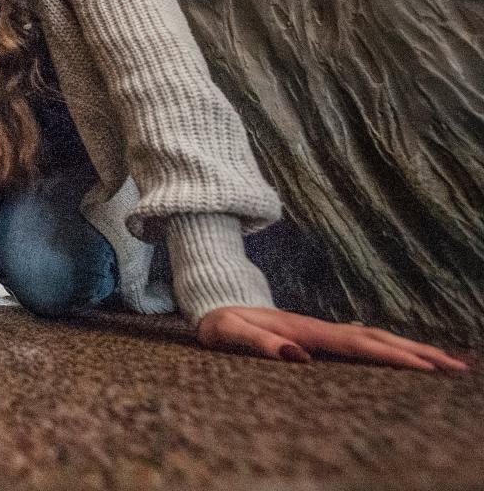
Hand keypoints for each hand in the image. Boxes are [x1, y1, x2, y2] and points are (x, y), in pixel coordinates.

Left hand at [198, 306, 468, 371]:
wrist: (213, 302)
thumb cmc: (219, 323)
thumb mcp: (229, 333)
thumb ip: (259, 343)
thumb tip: (298, 356)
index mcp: (303, 330)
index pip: (356, 345)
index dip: (391, 356)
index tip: (425, 368)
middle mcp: (319, 328)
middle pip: (376, 339)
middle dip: (416, 353)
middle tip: (456, 368)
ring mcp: (321, 331)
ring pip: (374, 337)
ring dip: (410, 349)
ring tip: (447, 362)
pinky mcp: (320, 336)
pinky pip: (363, 342)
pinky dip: (391, 348)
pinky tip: (408, 357)